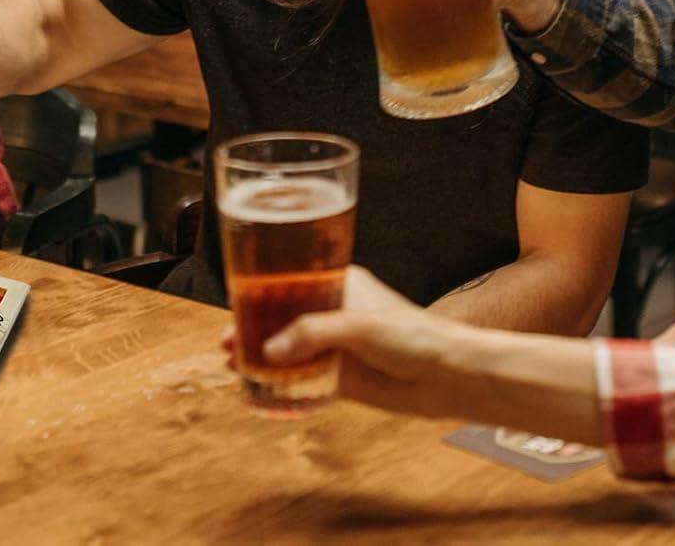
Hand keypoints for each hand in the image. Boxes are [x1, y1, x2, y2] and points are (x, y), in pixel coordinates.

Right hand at [226, 267, 473, 417]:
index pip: (290, 284)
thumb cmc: (413, 335)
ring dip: (264, 358)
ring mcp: (337, 347)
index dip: (260, 294)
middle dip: (255, 328)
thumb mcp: (359, 325)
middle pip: (284, 318)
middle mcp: (334, 313)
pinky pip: (305, 381)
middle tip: (226, 341)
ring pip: (290, 350)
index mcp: (339, 285)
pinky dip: (283, 385)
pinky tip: (262, 391)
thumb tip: (269, 350)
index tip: (235, 304)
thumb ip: (312, 334)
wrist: (447, 376)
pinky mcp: (343, 379)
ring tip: (234, 364)